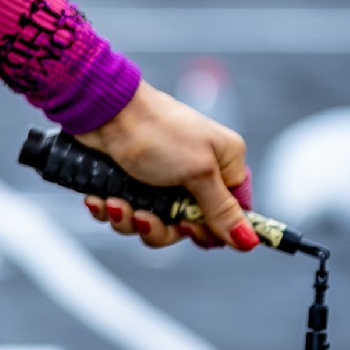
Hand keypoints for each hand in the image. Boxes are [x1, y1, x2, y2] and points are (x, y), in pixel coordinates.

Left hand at [76, 80, 256, 252]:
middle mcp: (195, 173)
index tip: (186, 228)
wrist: (104, 108)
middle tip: (144, 217)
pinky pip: (125, 211)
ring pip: (152, 222)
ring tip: (116, 203)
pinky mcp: (131, 180)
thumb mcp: (198, 172)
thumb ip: (222, 209)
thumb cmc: (157, 131)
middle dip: (159, 228)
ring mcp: (161, 177)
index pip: (228, 215)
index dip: (207, 230)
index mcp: (223, 164)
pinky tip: (100, 200)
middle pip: (185, 226)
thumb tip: (249, 241)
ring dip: (129, 219)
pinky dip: (110, 209)